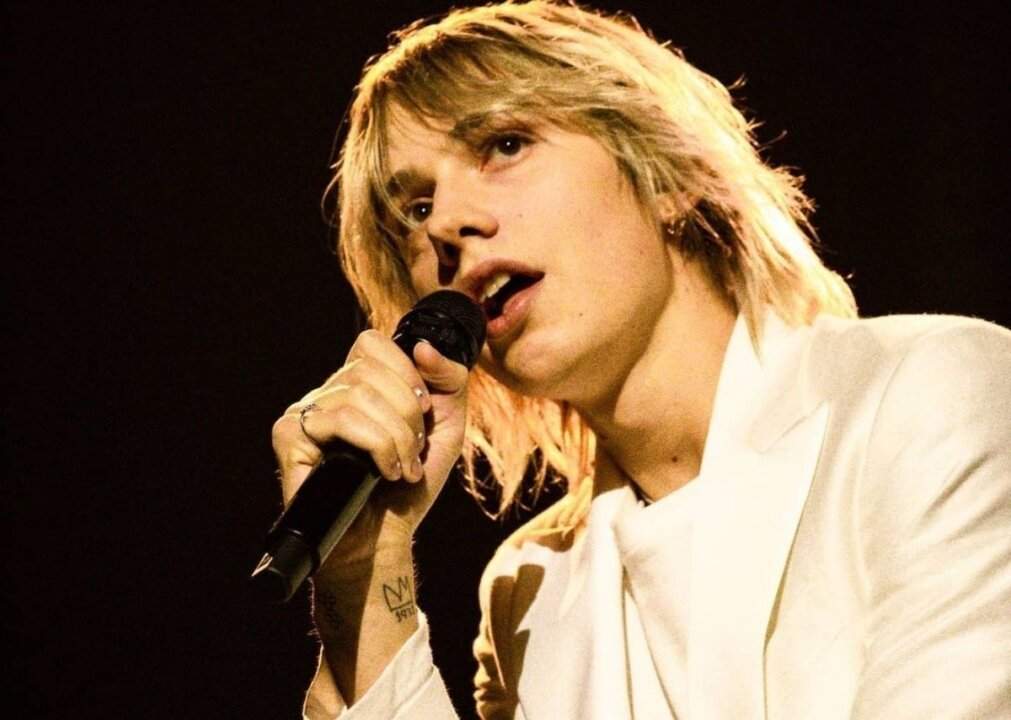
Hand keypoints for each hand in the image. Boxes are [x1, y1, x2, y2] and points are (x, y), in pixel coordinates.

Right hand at [271, 329, 469, 569]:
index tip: (423, 411)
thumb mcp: (447, 427)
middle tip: (413, 452)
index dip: (406, 373)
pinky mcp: (289, 438)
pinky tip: (379, 473)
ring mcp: (305, 414)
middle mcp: (327, 394)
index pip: (373, 344)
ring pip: (358, 395)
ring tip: (400, 469)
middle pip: (370, 369)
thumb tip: (421, 346)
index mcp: (358, 384)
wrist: (384, 541)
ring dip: (396, 438)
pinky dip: (374, 447)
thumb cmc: (409, 487)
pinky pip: (338, 420)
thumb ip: (450, 381)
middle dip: (408, 415)